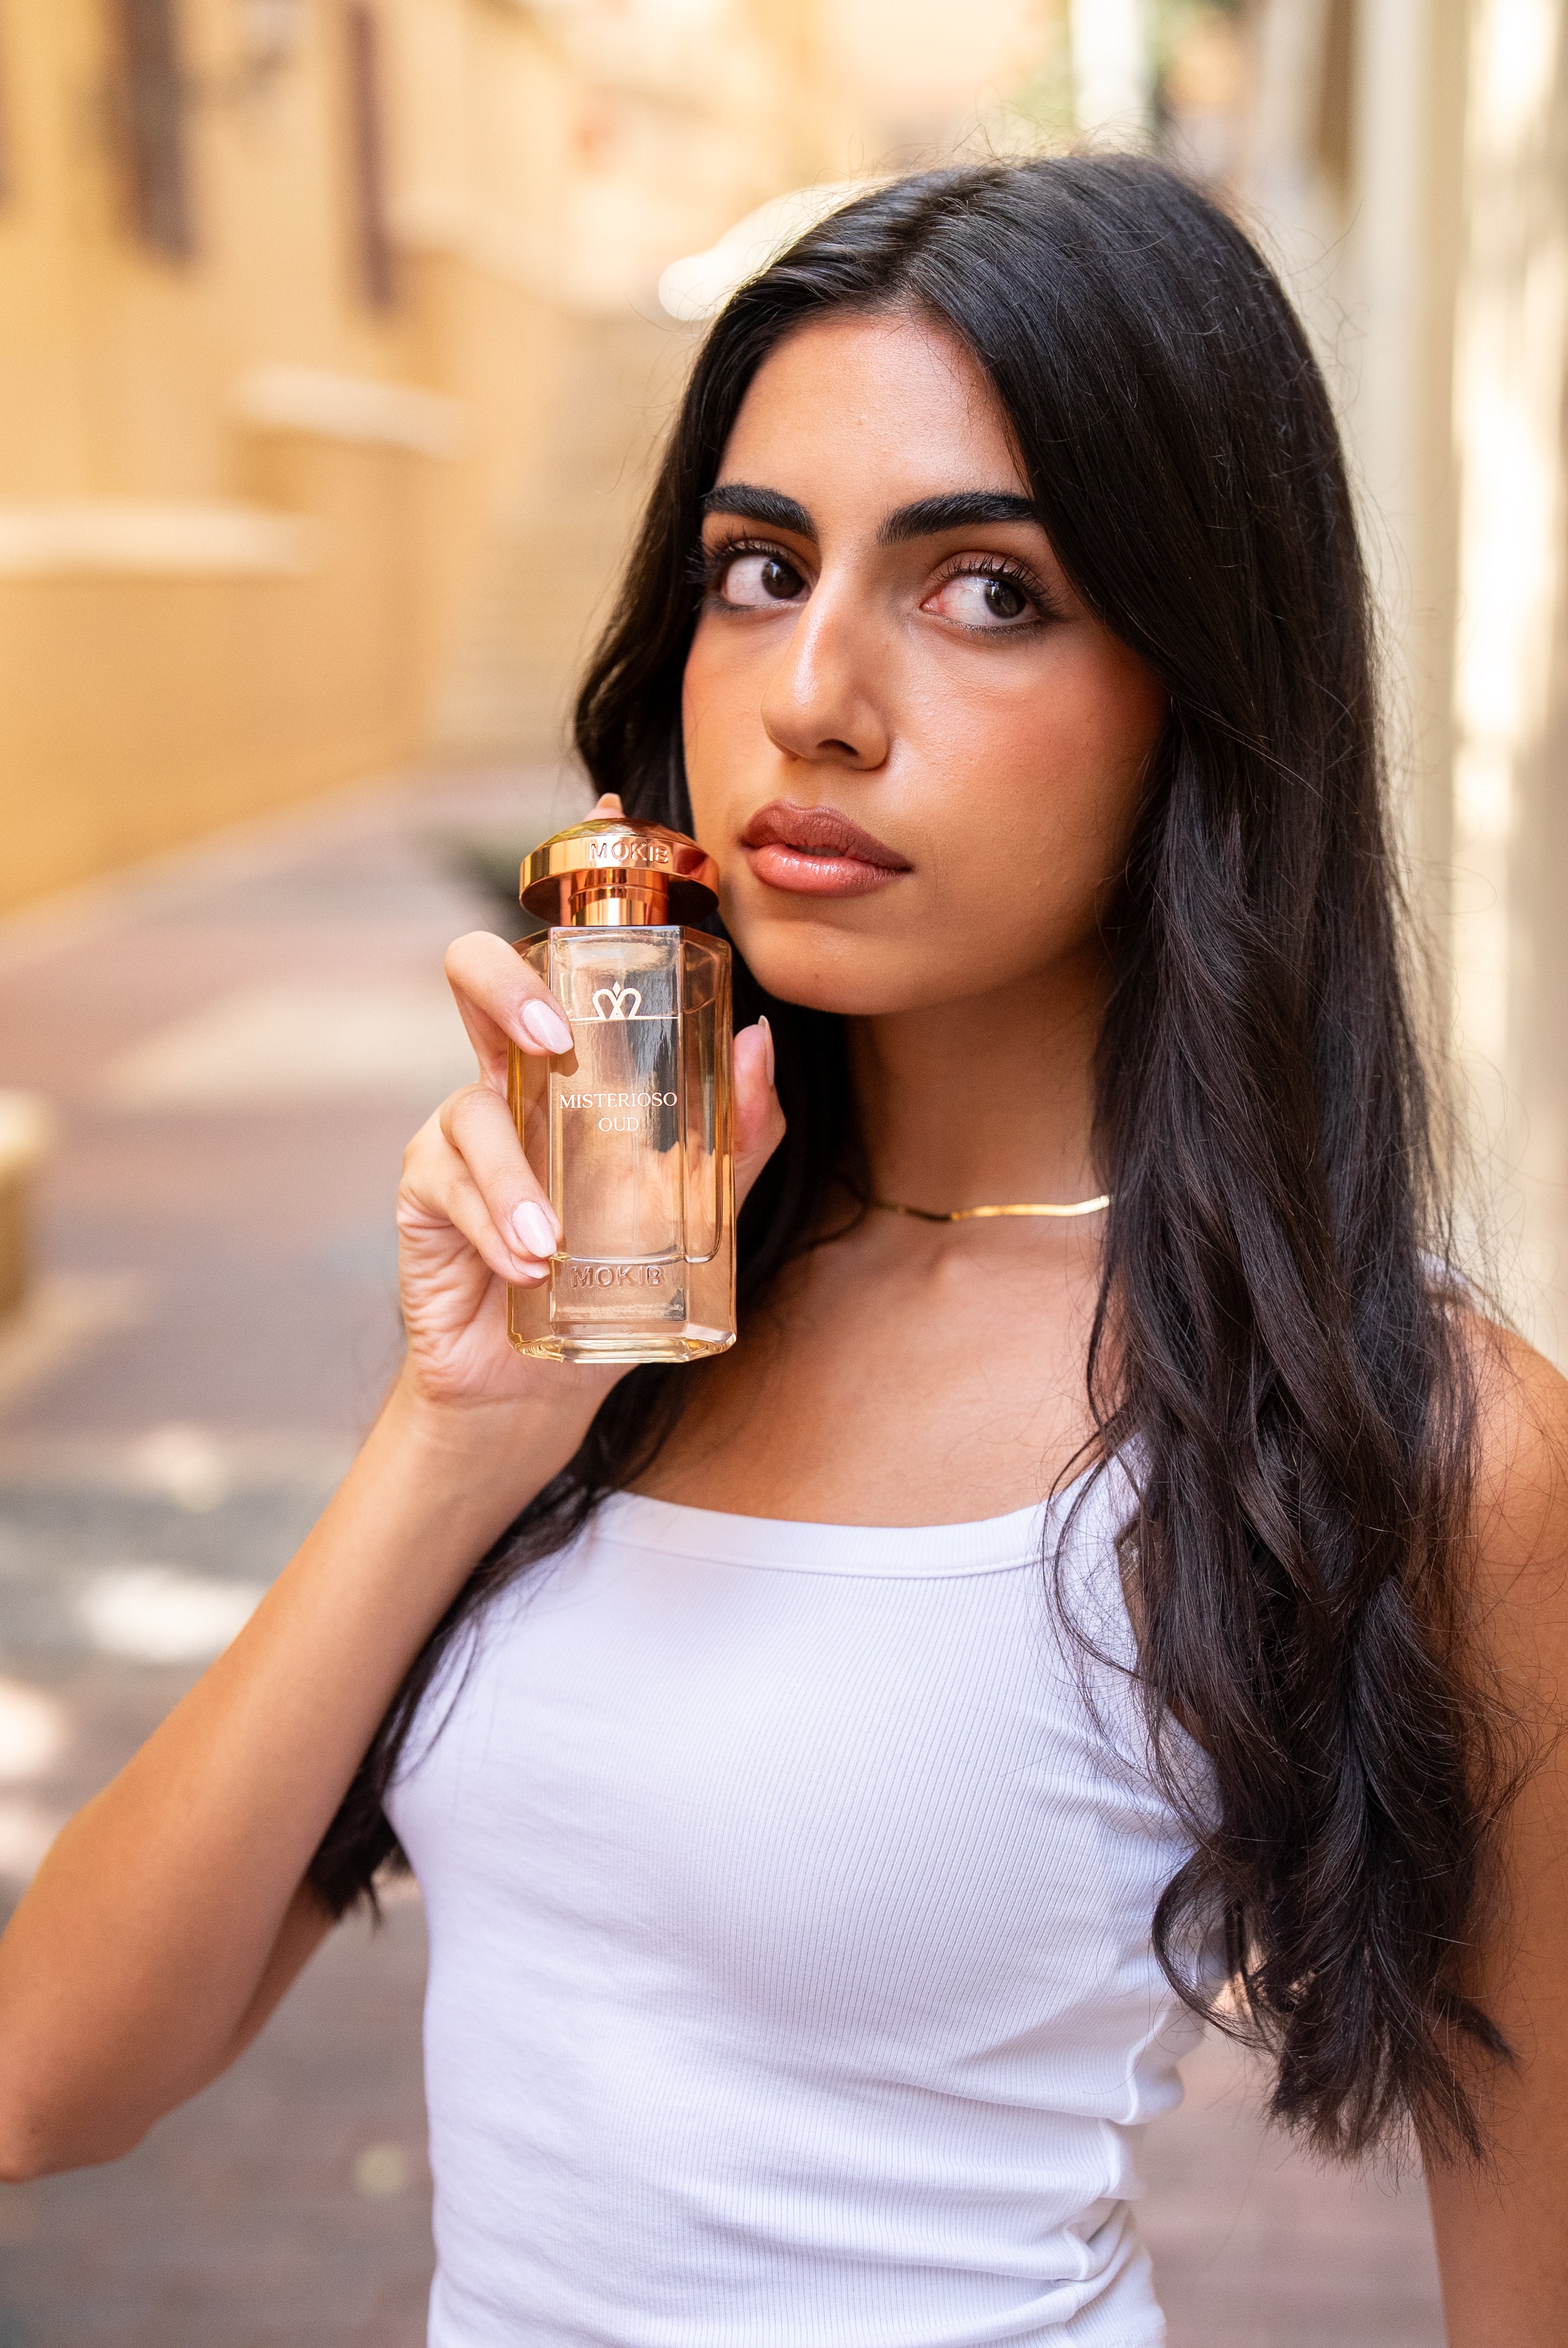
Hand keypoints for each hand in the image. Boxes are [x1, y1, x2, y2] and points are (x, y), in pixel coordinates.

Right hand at [395, 821, 784, 1421]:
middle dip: (511, 987)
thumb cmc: (611, 1277)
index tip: (612, 816)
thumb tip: (761, 1043)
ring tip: (553, 1242)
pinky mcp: (422, 1189)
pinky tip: (529, 1262)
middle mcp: (505, 1077)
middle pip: (476, 975)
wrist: (537, 1381)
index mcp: (565, 1063)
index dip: (578, 877)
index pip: (566, 951)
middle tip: (558, 1036)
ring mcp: (457, 1129)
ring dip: (515, 1177)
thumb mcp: (694, 1208)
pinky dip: (496, 1220)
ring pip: (469, 1103)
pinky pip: (449, 1180)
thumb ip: (736, 1134)